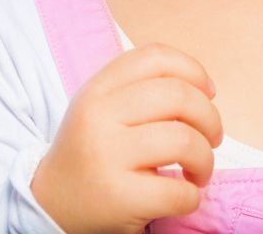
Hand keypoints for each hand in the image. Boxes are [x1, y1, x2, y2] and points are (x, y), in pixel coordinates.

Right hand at [31, 44, 222, 233]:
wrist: (49, 204)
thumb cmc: (92, 148)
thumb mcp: (104, 105)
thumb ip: (144, 86)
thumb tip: (205, 88)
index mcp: (99, 88)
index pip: (156, 57)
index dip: (194, 70)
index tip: (208, 92)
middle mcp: (99, 116)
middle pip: (179, 96)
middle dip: (210, 117)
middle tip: (213, 137)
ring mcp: (106, 156)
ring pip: (184, 141)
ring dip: (206, 158)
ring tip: (200, 170)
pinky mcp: (117, 198)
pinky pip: (176, 191)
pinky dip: (193, 195)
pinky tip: (185, 195)